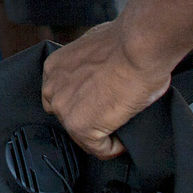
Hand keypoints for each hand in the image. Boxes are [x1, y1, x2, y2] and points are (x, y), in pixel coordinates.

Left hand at [40, 20, 172, 158]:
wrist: (138, 47)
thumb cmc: (126, 42)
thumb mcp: (95, 47)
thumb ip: (87, 66)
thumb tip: (100, 76)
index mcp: (55, 67)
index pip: (62, 97)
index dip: (83, 103)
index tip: (101, 104)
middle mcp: (53, 89)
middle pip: (69, 118)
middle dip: (92, 118)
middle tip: (114, 113)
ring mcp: (65, 110)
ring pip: (83, 136)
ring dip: (103, 134)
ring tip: (123, 123)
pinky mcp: (81, 128)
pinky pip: (100, 150)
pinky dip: (116, 148)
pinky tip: (127, 134)